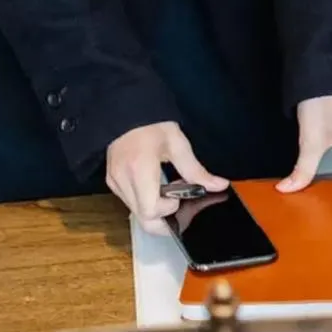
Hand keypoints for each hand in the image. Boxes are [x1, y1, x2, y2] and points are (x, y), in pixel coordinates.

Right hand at [106, 122, 229, 235]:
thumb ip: (196, 170)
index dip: (169, 209)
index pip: (151, 210)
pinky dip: (147, 202)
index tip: (180, 194)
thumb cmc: (152, 124)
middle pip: (143, 219)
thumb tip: (219, 185)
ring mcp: (115, 182)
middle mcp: (123, 180)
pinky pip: (131, 204)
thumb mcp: (178, 144)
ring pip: (137, 214)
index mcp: (139, 170)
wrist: (126, 112)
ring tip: (169, 189)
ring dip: (156, 210)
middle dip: (165, 219)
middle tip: (180, 204)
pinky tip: (158, 186)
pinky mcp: (112, 182)